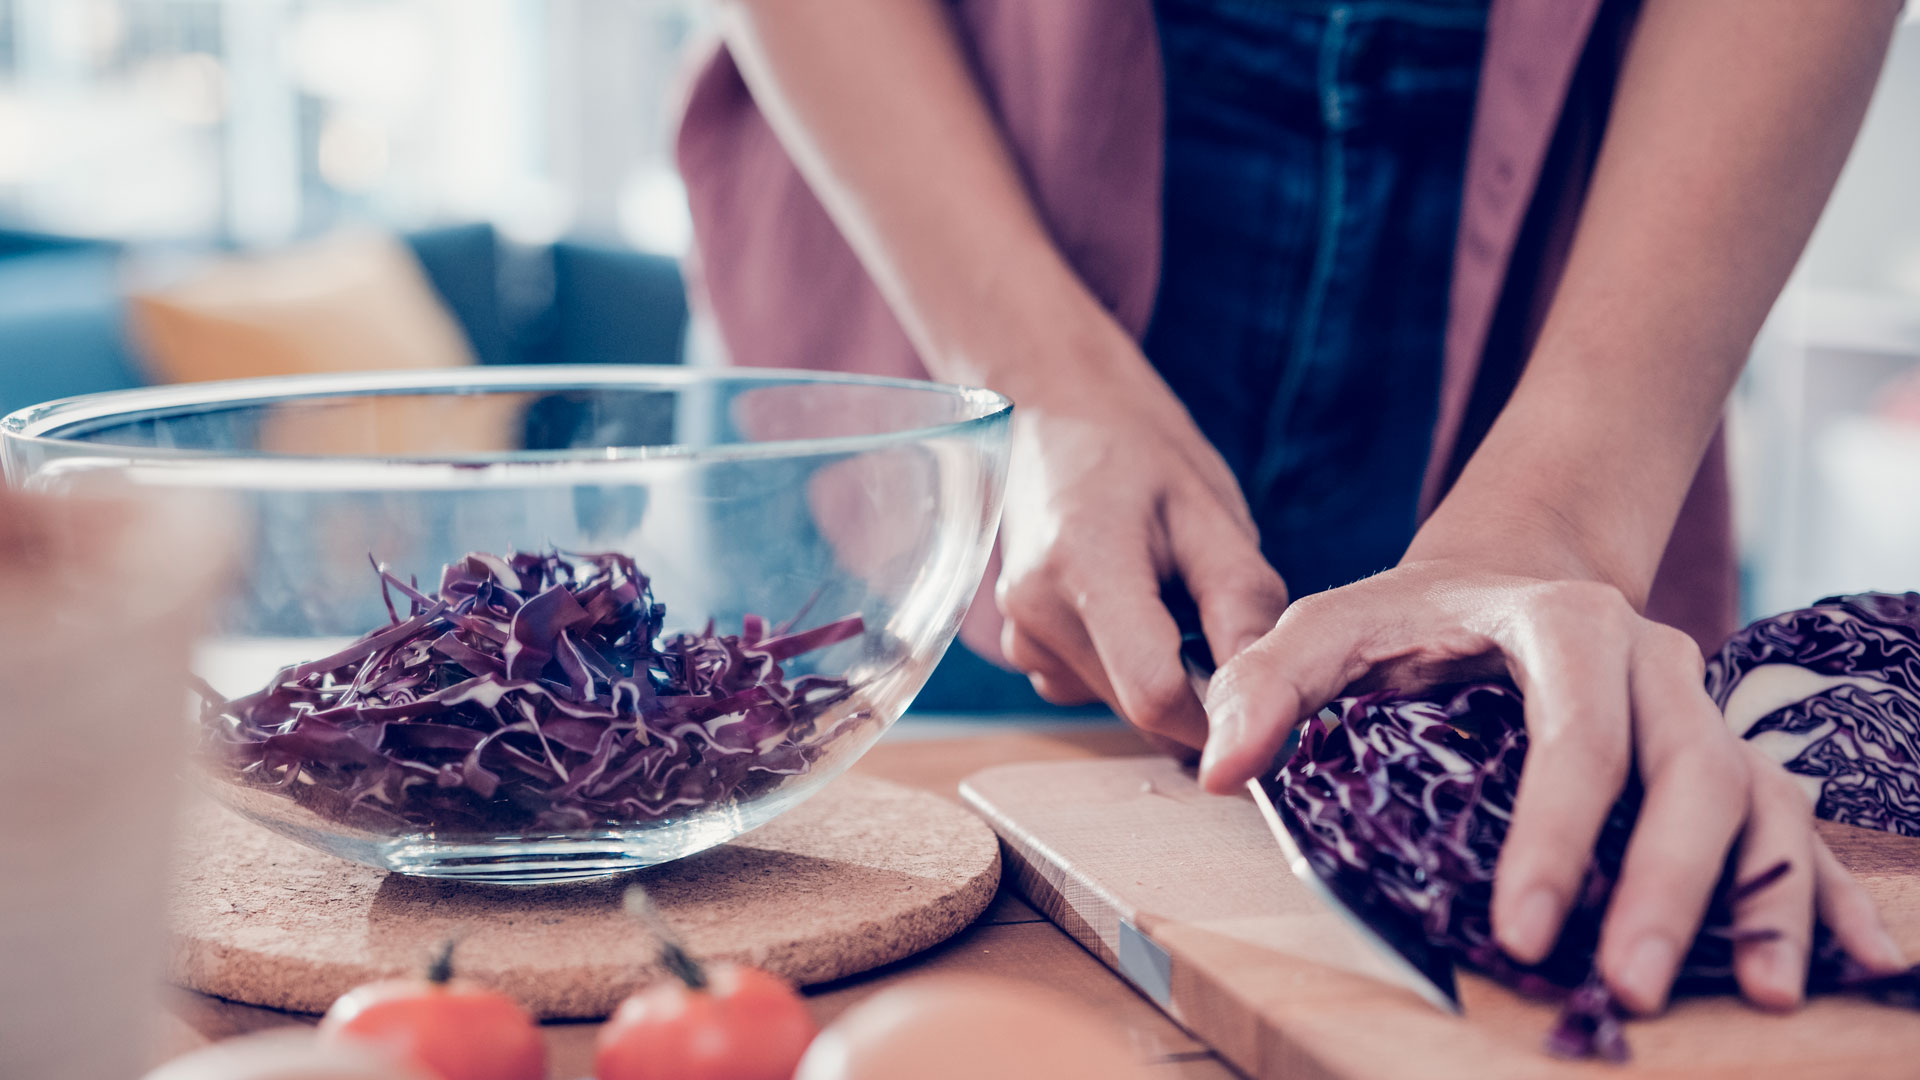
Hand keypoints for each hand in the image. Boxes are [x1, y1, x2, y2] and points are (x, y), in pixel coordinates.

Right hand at [993, 321, 1288, 747]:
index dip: (1217, 714)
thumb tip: (1264, 699)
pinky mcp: (1021, 643)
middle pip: (1138, 707)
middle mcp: (1037, 613)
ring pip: (1118, 704)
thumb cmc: (1139, 450)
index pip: (1153, 694)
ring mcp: (1020, 632)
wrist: (1055, 411)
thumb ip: (1241, 603)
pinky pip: (1092, 687)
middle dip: (1197, 689)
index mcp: (1085, 568)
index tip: (1261, 695)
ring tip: (1171, 596)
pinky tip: (1137, 606)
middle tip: (1221, 620)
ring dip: (1164, 676)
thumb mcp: (1209, 511)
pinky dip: (1129, 666)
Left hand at [1197, 559, 1909, 1012]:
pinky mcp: (1725, 758)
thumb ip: (1266, 683)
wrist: (1503, 576)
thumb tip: (1217, 765)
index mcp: (1564, 624)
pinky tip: (1854, 961)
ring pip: (1759, 800)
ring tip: (1756, 991)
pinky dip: (1821, 892)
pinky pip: (1793, 823)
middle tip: (1625, 981)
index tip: (1525, 925)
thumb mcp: (1327, 624)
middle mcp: (1655, 663)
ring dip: (1764, 897)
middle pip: (1690, 773)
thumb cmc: (1409, 617)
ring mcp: (1701, 711)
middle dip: (1663, 884)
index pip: (1576, 734)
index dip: (1559, 831)